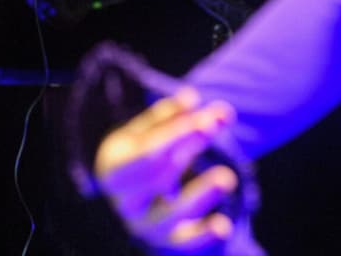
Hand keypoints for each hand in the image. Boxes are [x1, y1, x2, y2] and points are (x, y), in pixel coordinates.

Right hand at [94, 88, 239, 250]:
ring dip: (199, 195)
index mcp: (114, 167)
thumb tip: (190, 99)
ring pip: (169, 213)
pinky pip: (183, 242)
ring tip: (227, 177)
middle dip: (189, 149)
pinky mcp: (165, 241)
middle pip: (159, 176)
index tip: (205, 120)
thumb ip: (171, 115)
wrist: (130, 191)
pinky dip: (203, 236)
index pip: (147, 152)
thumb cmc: (143, 151)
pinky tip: (224, 227)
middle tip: (214, 128)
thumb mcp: (149, 129)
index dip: (176, 136)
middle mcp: (124, 200)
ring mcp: (143, 223)